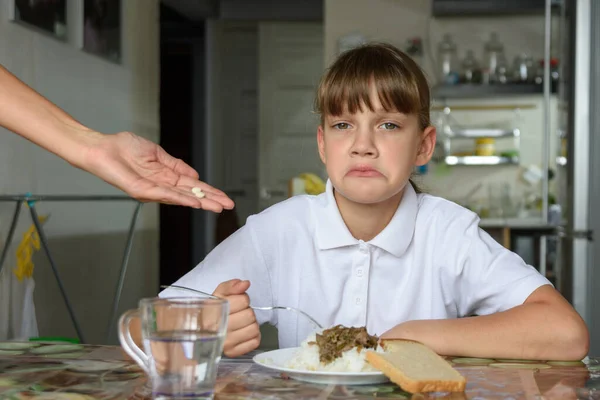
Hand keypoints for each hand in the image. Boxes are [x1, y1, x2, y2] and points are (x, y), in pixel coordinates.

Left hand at [83, 131, 234, 210]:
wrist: (101, 148)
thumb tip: (195, 176)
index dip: (210, 191)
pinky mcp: (141, 191)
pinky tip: (194, 202)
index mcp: (166, 177)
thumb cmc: (123, 147)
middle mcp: (161, 186)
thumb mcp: (157, 153)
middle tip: (228, 206)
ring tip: (217, 207)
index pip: (193, 187)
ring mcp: (152, 191)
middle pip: (191, 195)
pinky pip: (164, 195)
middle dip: (211, 200)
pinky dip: (181, 199)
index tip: (225, 197)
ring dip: (201, 203)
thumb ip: (176, 166)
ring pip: (181, 198)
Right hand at [213, 279, 259, 356]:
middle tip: (238, 314)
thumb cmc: (213, 311)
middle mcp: (218, 330)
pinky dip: (253, 336)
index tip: (235, 303)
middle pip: (250, 314)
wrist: (202, 331)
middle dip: (247, 311)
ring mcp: (226, 344)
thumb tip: (245, 284)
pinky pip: (255, 342)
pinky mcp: (233, 353)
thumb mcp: (219, 294)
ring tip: (241, 323)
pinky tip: (243, 332)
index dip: (242, 299)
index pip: (243, 300)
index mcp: (213, 313)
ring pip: (254, 328)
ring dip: (251, 324)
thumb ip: (231, 286)